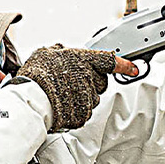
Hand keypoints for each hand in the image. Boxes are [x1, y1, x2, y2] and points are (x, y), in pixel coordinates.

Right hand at [15, 45, 137, 130]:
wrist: (30, 100)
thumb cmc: (36, 75)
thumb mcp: (45, 53)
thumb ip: (59, 50)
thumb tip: (61, 50)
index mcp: (84, 60)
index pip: (110, 61)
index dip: (124, 65)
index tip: (133, 69)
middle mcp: (91, 78)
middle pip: (101, 82)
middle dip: (91, 82)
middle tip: (71, 82)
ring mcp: (89, 98)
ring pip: (93, 98)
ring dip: (82, 96)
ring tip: (61, 94)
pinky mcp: (84, 114)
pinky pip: (84, 111)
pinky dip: (75, 109)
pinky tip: (62, 105)